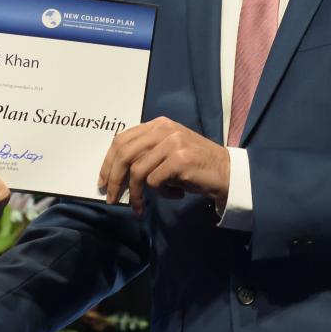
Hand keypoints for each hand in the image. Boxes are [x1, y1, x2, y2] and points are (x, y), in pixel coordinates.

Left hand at [97, 116, 230, 215]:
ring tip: (140, 207)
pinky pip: (154, 181)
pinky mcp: (179, 160)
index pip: (121, 140)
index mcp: (158, 124)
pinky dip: (161, 193)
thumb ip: (146, 152)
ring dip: (135, 194)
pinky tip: (175, 194)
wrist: (227, 172)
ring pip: (137, 171)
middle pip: (124, 154)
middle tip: (110, 198)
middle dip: (113, 179)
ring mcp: (172, 143)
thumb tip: (115, 172)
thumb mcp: (168, 150)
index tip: (102, 181)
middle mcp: (163, 130)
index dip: (108, 162)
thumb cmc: (194, 165)